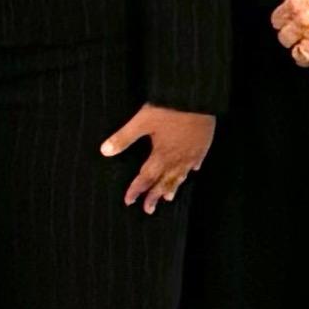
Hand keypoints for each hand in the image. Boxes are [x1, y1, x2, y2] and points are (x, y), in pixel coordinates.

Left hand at [99, 104, 214, 212]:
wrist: (198, 99)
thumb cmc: (169, 109)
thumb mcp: (142, 120)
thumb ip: (124, 137)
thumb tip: (104, 151)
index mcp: (162, 155)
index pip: (146, 177)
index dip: (137, 190)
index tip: (129, 201)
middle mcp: (178, 159)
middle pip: (165, 181)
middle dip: (155, 196)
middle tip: (149, 210)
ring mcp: (193, 153)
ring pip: (181, 175)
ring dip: (173, 187)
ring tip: (169, 198)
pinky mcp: (203, 144)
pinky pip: (196, 162)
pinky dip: (191, 169)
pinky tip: (193, 171)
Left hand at [268, 0, 308, 70]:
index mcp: (294, 3)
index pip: (277, 20)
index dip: (282, 22)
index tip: (286, 24)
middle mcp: (302, 21)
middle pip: (286, 38)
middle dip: (290, 39)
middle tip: (296, 40)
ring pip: (301, 53)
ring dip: (304, 56)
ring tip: (307, 58)